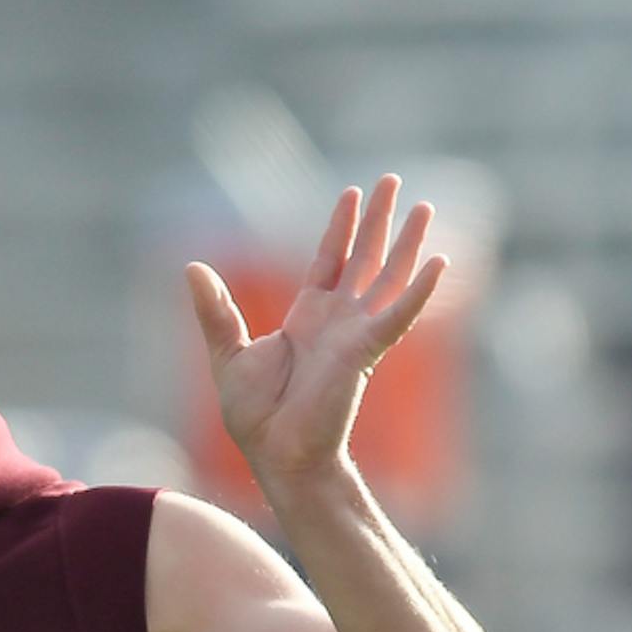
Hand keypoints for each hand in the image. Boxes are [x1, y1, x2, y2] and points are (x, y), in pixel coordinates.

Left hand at [186, 175, 445, 480]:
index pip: (329, 260)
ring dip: (406, 242)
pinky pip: (399, 314)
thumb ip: (214, 309)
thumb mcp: (226, 351)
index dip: (341, 227)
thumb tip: (192, 267)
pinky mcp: (366, 351)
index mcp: (307, 318)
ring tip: (425, 206)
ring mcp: (356, 334)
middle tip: (392, 179)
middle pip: (363, 257)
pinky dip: (420, 289)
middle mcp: (337, 321)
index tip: (352, 193)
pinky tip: (439, 260)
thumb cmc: (255, 414)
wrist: (276, 452)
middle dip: (377, 219)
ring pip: (388, 277)